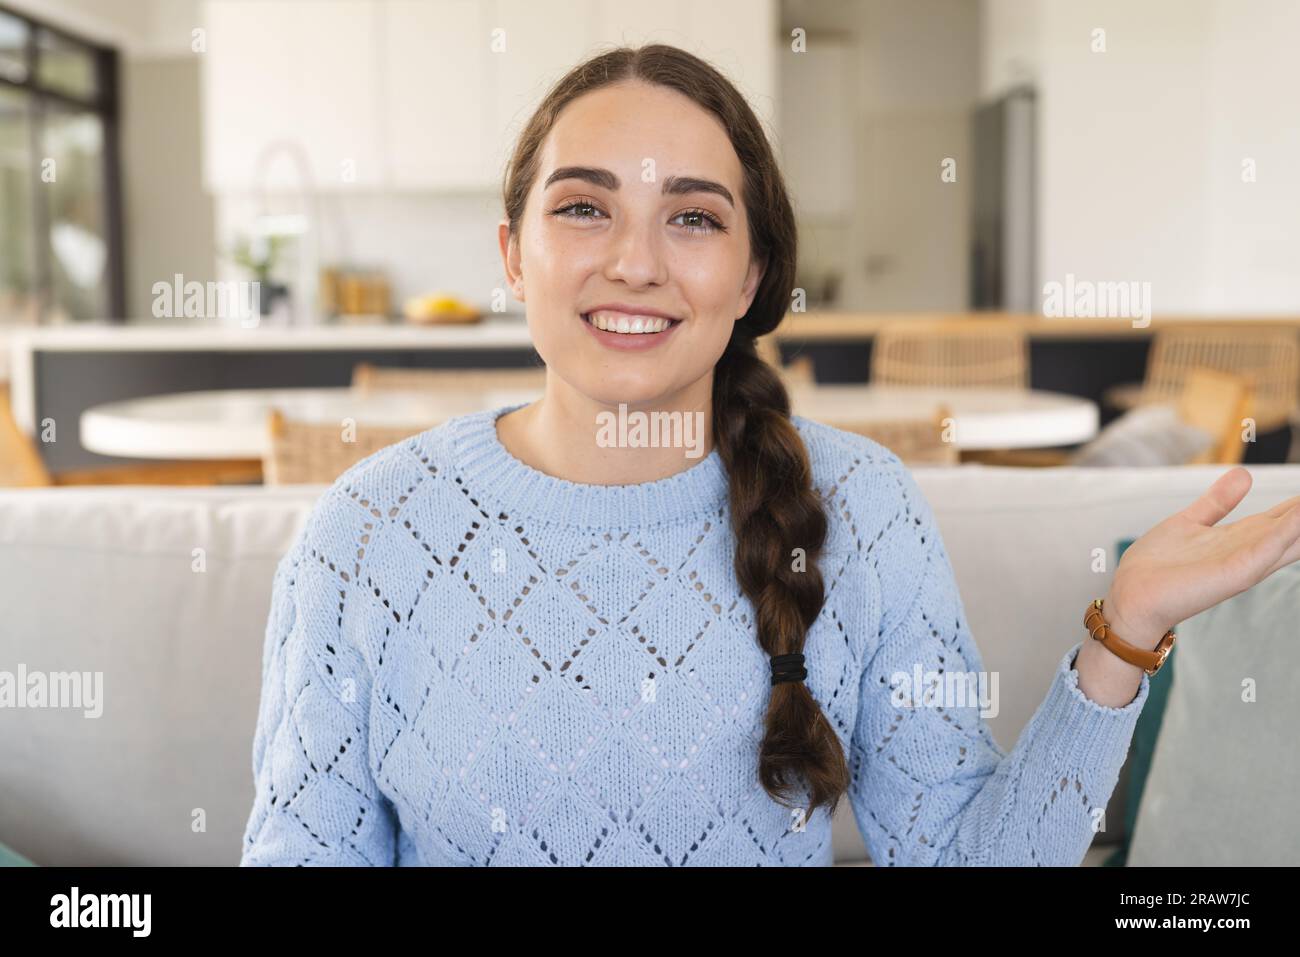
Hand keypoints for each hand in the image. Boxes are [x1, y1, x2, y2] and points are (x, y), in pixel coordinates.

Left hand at [1103, 466, 1299, 649]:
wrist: (1132, 596)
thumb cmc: (1157, 566)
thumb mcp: (1192, 522)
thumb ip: (1219, 501)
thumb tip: (1245, 474)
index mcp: (1242, 538)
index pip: (1287, 517)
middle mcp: (1250, 551)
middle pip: (1296, 527)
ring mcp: (1244, 563)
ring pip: (1290, 537)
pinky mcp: (1232, 574)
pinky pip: (1265, 549)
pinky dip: (1286, 532)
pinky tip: (1299, 515)